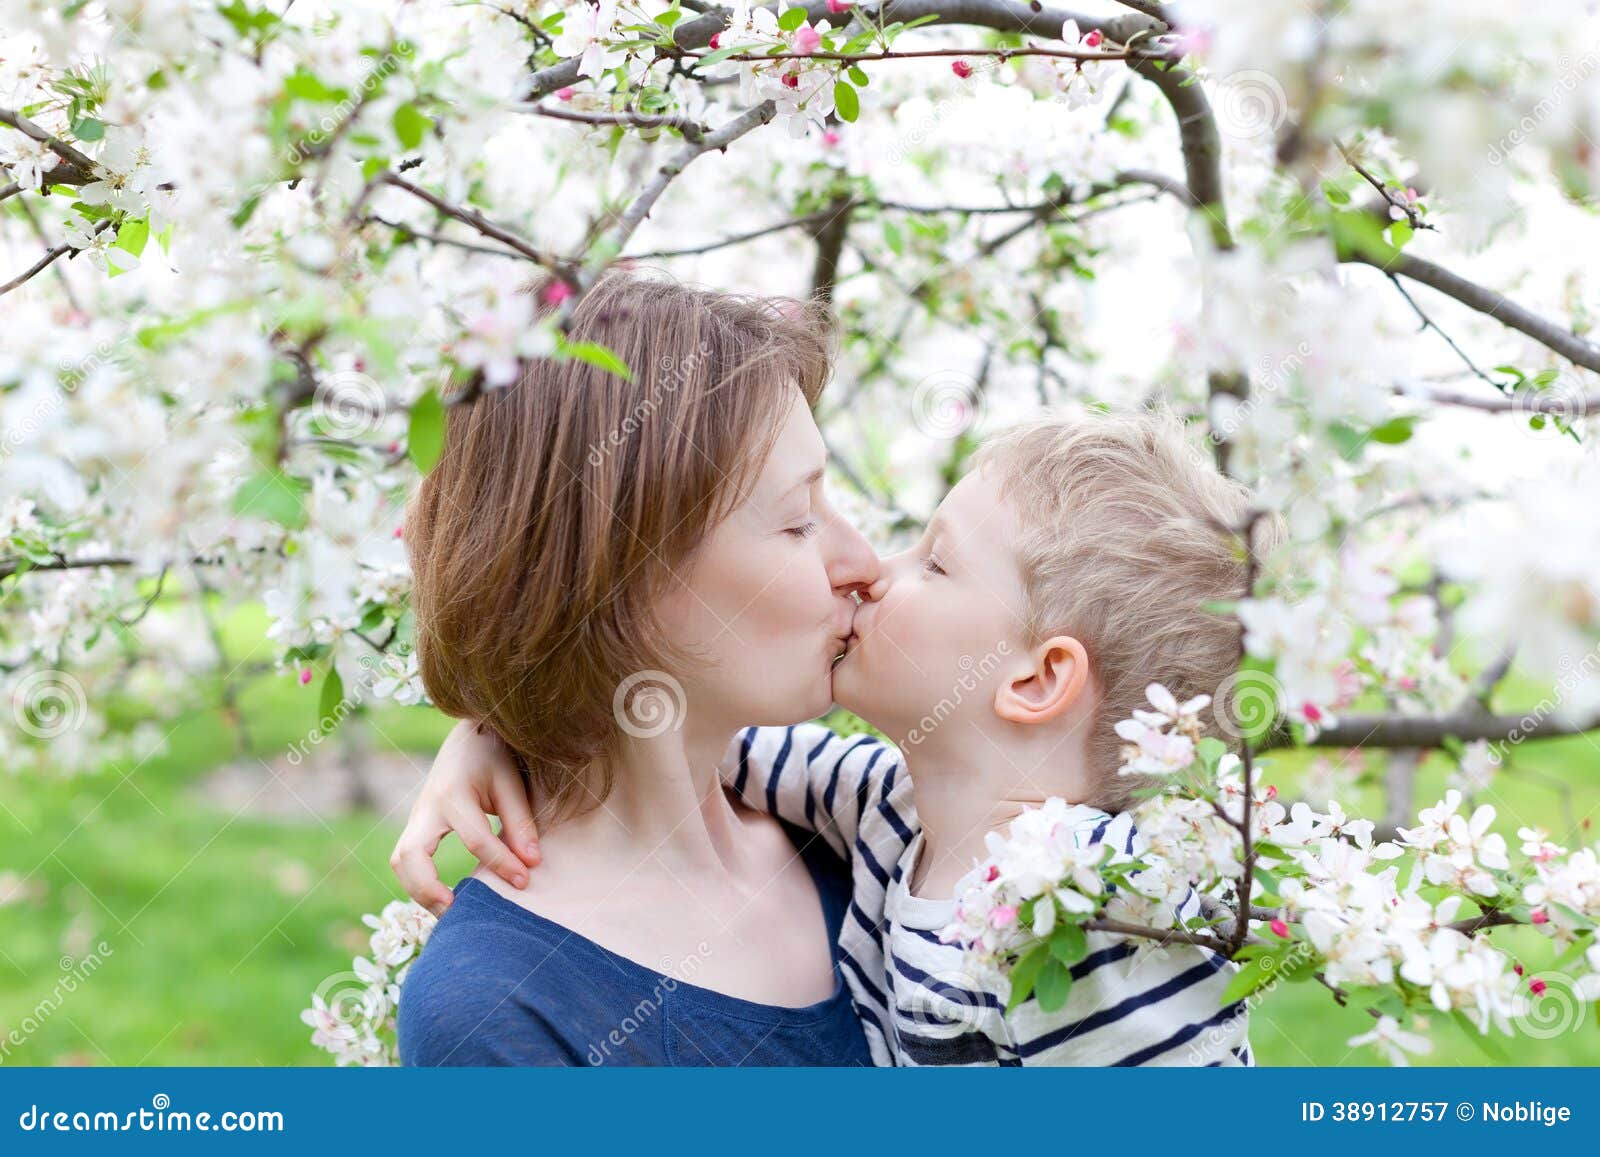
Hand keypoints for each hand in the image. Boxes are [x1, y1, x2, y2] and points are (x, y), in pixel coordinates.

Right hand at [389, 718, 540, 914]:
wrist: (468, 736)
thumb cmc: (493, 757)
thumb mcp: (511, 783)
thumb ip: (520, 822)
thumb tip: (532, 863)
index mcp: (454, 793)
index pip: (475, 839)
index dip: (501, 863)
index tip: (524, 881)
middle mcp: (427, 807)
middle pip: (410, 855)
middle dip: (428, 888)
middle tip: (458, 912)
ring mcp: (416, 817)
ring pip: (400, 861)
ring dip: (418, 891)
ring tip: (450, 914)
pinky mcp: (417, 826)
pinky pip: (405, 860)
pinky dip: (417, 884)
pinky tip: (444, 901)